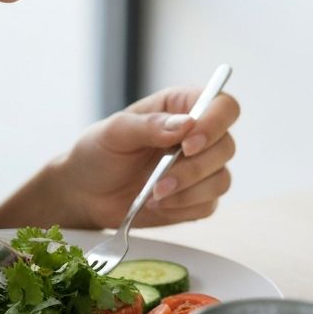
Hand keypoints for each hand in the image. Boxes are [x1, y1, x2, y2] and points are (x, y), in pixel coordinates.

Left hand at [56, 85, 239, 228]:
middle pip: (226, 146)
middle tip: (161, 180)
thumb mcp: (115, 132)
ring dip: (188, 191)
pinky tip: (157, 204)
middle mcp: (198, 135)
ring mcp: (200, 167)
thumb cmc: (98, 152)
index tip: (188, 144)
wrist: (86, 192)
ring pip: (221, 179)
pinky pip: (208, 205)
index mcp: (181, 106)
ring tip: (153, 194)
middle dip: (195, 167)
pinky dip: (183, 207)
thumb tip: (187, 124)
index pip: (222, 106)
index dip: (215, 123)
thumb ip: (149, 125)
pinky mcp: (197, 197)